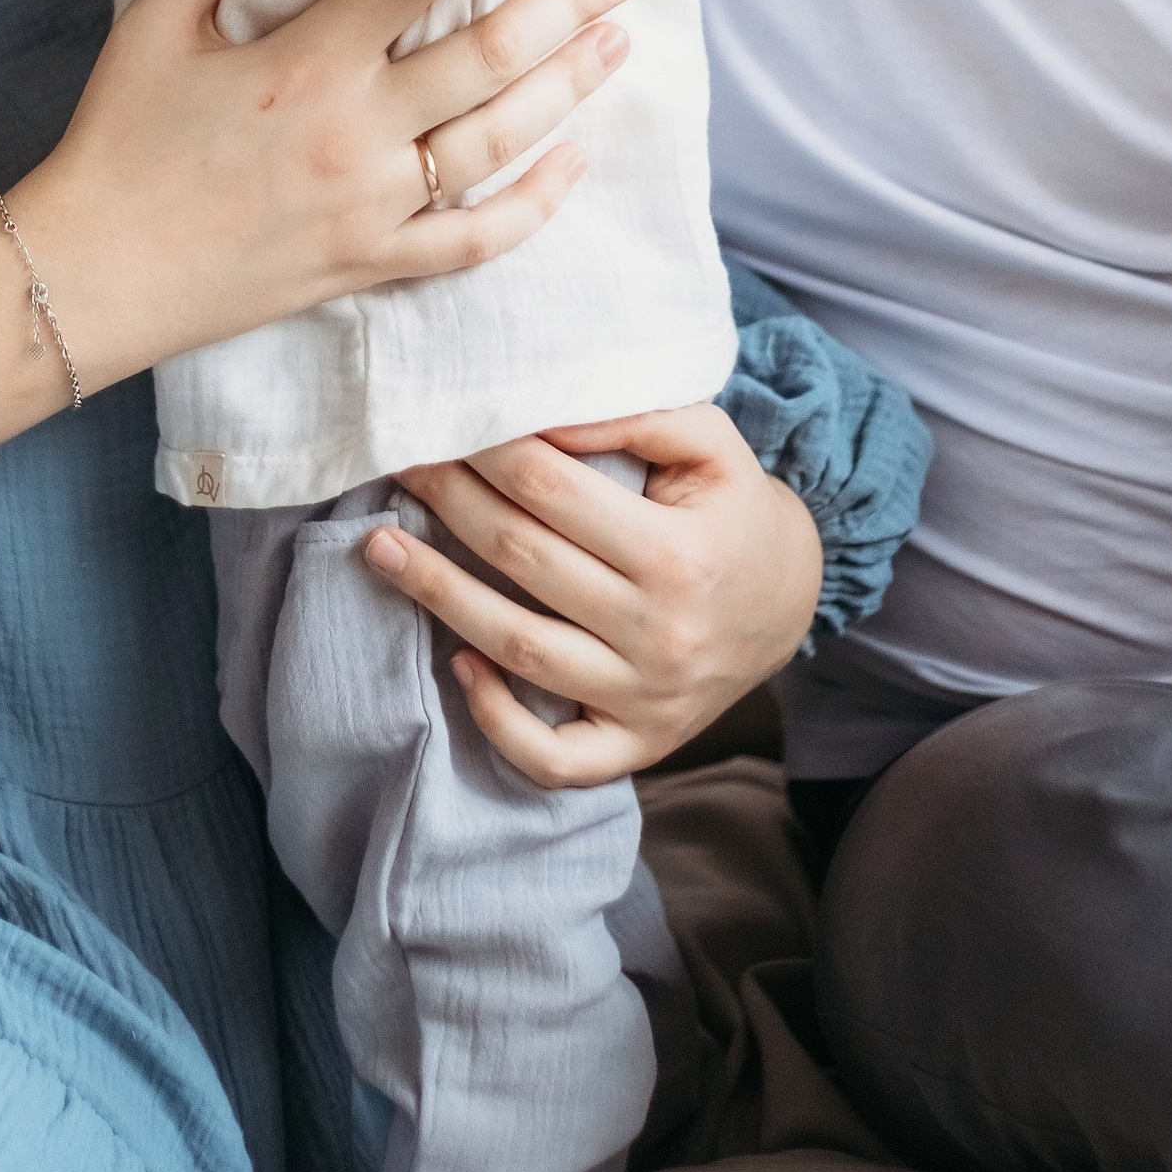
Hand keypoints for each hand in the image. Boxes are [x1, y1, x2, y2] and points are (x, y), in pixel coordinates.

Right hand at [14, 0, 637, 384]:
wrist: (91, 277)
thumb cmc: (118, 145)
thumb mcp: (155, 29)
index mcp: (307, 64)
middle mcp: (357, 135)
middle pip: (489, 57)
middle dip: (566, 6)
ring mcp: (373, 208)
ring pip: (499, 142)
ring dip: (568, 90)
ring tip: (618, 44)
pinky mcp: (371, 264)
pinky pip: (473, 240)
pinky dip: (532, 204)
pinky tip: (573, 163)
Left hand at [367, 406, 822, 786]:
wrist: (792, 603)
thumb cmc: (733, 512)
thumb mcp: (711, 445)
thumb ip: (635, 416)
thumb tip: (542, 415)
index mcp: (677, 552)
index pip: (553, 491)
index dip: (487, 453)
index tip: (440, 423)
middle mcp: (660, 631)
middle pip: (523, 560)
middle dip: (449, 503)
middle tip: (400, 463)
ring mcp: (645, 697)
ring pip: (519, 650)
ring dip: (438, 596)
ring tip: (379, 546)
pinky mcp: (636, 745)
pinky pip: (553, 756)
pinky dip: (497, 720)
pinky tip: (458, 664)